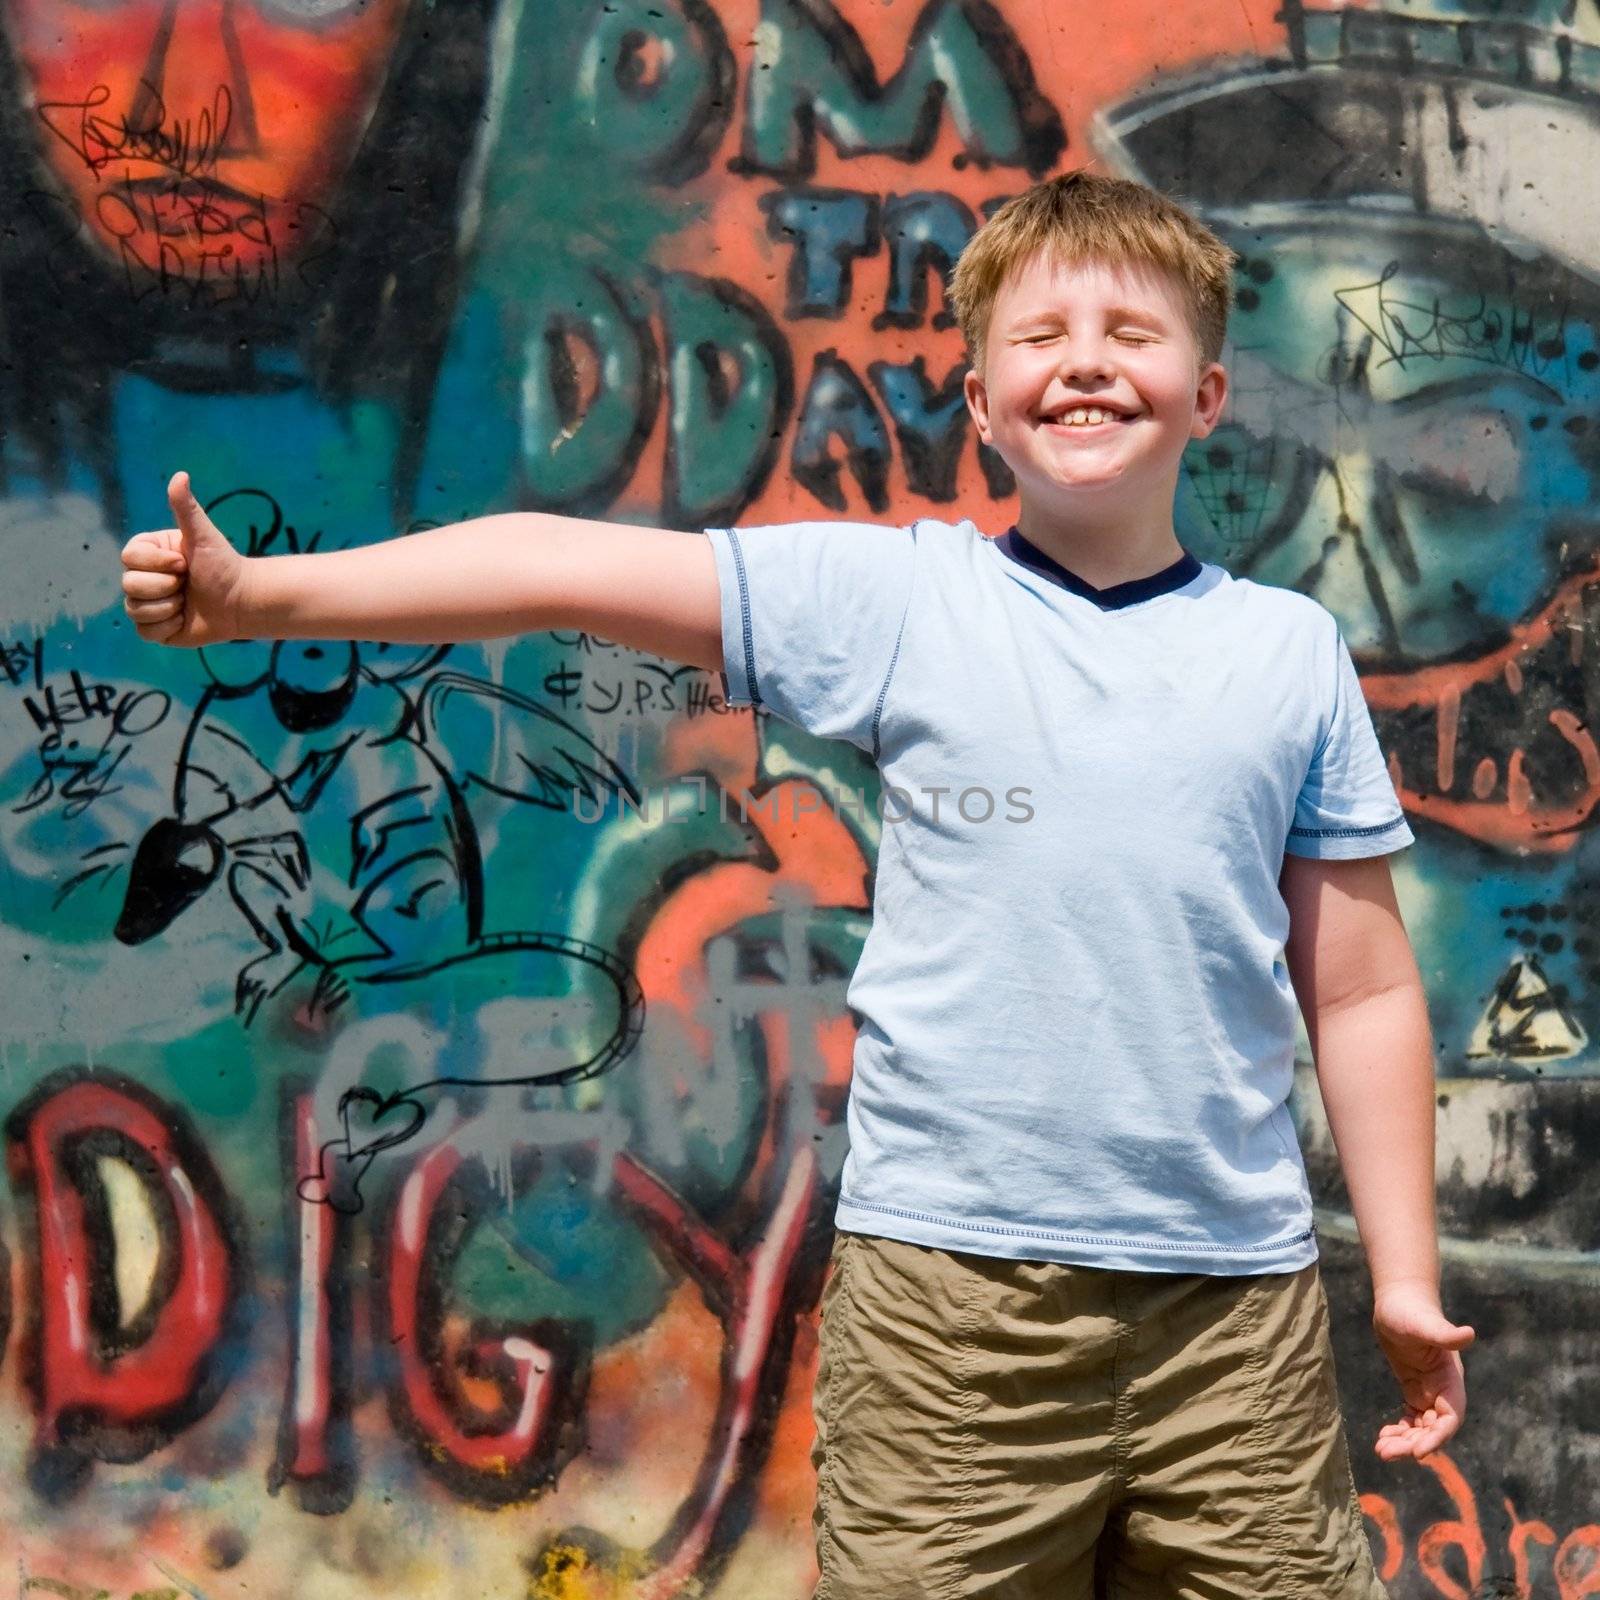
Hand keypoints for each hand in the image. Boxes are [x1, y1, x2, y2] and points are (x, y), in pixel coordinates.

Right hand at [121, 471, 250, 646]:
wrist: (242, 601)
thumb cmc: (224, 565)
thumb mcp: (204, 536)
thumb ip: (187, 509)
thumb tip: (180, 475)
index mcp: (147, 554)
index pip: (128, 558)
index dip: (159, 564)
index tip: (184, 562)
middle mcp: (142, 577)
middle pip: (129, 585)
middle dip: (166, 587)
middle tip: (188, 584)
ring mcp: (146, 604)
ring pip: (135, 609)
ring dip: (169, 608)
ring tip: (188, 602)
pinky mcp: (154, 629)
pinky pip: (145, 632)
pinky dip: (168, 627)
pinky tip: (185, 619)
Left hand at [1371, 1281, 1473, 1461]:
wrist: (1399, 1301)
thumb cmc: (1412, 1310)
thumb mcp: (1425, 1324)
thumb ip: (1444, 1333)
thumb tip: (1469, 1334)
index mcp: (1451, 1381)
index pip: (1450, 1418)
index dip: (1437, 1437)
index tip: (1418, 1452)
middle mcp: (1443, 1391)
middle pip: (1434, 1429)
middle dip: (1414, 1444)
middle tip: (1386, 1453)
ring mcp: (1428, 1392)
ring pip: (1421, 1428)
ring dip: (1404, 1442)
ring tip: (1381, 1450)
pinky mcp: (1413, 1389)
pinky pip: (1410, 1419)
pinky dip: (1400, 1431)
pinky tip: (1383, 1436)